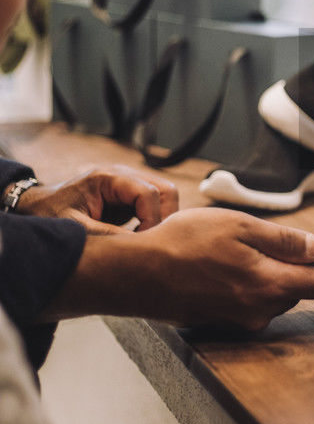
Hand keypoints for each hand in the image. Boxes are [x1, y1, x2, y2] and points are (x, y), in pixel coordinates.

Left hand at [16, 166, 178, 233]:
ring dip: (160, 219)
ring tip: (143, 240)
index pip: (149, 193)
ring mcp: (128, 182)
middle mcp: (123, 175)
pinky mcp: (129, 194)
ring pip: (165, 196)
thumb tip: (139, 248)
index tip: (140, 242)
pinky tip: (137, 236)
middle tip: (148, 242)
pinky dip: (153, 220)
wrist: (37, 206)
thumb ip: (108, 235)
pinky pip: (154, 204)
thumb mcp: (76, 228)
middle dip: (164, 218)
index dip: (152, 220)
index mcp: (108, 177)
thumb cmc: (50, 214)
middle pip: (166, 190)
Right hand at [54, 208, 313, 329]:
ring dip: (268, 274)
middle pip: (297, 290)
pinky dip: (245, 285)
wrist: (137, 273)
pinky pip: (249, 303)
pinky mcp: (221, 322)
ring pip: (272, 296)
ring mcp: (239, 320)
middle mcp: (259, 311)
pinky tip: (222, 267)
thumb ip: (285, 241)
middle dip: (293, 266)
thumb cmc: (184, 245)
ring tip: (237, 250)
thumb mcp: (240, 227)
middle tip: (267, 240)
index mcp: (270, 286)